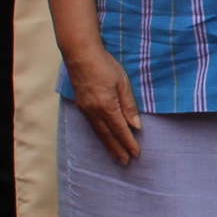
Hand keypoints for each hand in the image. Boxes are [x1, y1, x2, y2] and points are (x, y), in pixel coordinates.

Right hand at [65, 41, 141, 165]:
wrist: (80, 54)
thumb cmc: (104, 65)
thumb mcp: (123, 83)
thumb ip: (129, 106)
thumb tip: (136, 126)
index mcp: (106, 106)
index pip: (120, 130)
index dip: (128, 143)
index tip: (136, 153)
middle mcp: (94, 111)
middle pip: (108, 136)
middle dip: (117, 150)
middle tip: (125, 162)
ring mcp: (85, 109)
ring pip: (98, 132)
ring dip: (108, 146)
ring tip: (116, 156)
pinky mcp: (81, 105)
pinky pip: (92, 126)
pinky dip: (100, 136)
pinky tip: (104, 139)